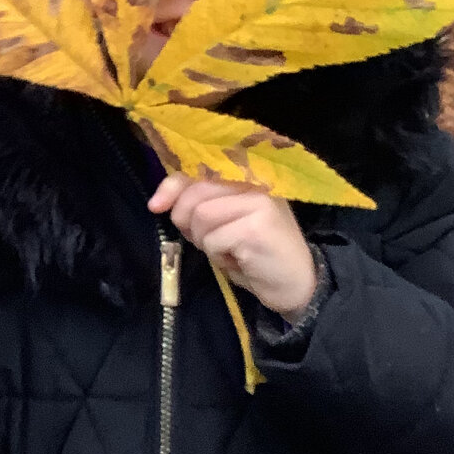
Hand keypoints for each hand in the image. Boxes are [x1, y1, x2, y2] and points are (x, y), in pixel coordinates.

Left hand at [148, 173, 316, 320]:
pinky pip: (213, 240)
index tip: (156, 205)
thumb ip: (199, 204)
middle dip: (188, 222)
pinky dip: (219, 257)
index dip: (173, 186)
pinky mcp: (256, 227)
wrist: (298, 284)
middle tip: (208, 241)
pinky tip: (240, 260)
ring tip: (230, 250)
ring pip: (201, 217)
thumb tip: (159, 201)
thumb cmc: (257, 254)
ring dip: (206, 242)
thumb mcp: (224, 222)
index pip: (199, 170)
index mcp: (247, 176)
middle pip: (195, 194)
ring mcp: (258, 202)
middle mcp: (256, 182)